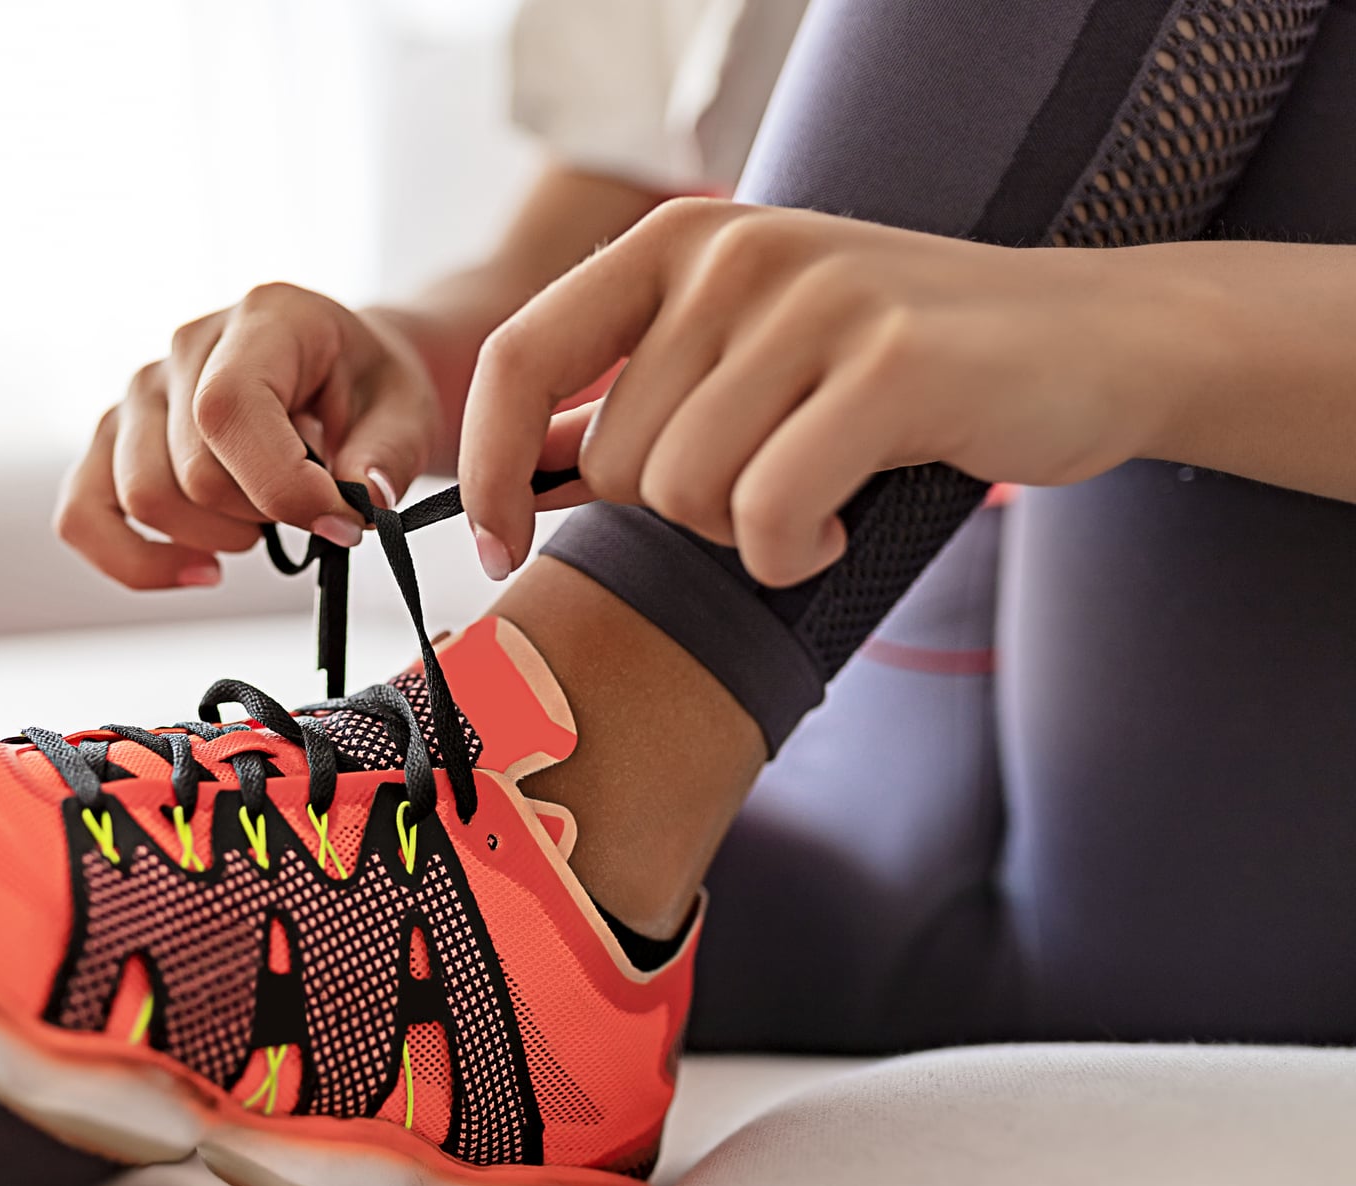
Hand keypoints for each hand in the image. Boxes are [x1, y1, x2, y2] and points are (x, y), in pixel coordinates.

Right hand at [56, 284, 443, 588]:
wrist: (344, 373)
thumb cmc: (369, 389)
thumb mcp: (407, 409)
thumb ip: (389, 455)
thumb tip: (361, 502)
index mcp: (262, 319)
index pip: (228, 411)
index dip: (279, 486)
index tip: (340, 525)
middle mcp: (185, 347)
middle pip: (191, 471)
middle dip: (261, 518)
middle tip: (310, 510)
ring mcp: (141, 393)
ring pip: (142, 498)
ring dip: (214, 537)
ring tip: (263, 520)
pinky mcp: (116, 440)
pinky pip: (82, 515)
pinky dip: (137, 561)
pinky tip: (201, 569)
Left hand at [460, 200, 1186, 585]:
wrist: (1090, 343)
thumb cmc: (897, 371)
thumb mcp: (746, 360)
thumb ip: (633, 407)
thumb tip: (516, 482)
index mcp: (679, 242)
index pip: (522, 357)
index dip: (487, 466)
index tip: (495, 545)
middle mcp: (735, 251)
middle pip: (616, 458)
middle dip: (675, 512)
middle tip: (764, 485)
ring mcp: (815, 299)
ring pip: (685, 492)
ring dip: (742, 534)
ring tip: (814, 495)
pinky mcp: (890, 364)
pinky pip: (766, 515)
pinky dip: (793, 552)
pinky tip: (842, 521)